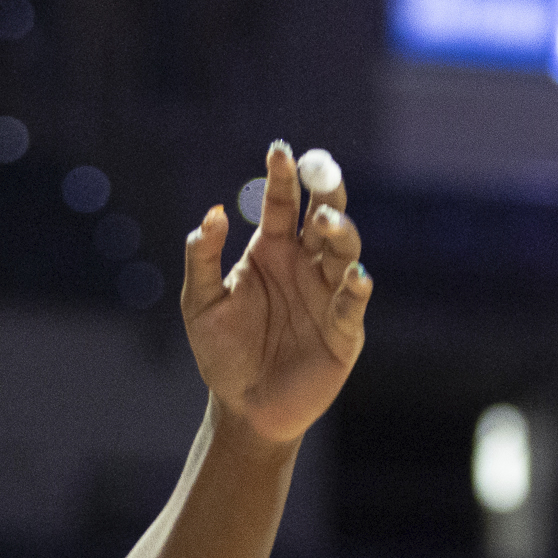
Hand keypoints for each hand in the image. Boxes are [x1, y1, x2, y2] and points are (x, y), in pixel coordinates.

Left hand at [183, 143, 373, 447]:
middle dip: (326, 193)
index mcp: (272, 251)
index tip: (279, 150)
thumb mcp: (199, 304)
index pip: (281, 204)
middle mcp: (305, 265)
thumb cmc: (222, 353)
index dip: (282, 177)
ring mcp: (327, 294)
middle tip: (320, 173)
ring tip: (326, 222)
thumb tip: (215, 213)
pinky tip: (354, 275)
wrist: (243, 407)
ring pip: (344, 251)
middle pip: (323, 218)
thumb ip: (202, 258)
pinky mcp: (344, 331)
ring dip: (340, 232)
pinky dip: (357, 288)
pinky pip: (353, 303)